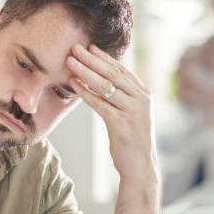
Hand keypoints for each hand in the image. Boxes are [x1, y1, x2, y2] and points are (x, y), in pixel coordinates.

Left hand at [66, 44, 158, 184]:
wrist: (140, 167)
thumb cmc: (132, 141)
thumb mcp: (131, 114)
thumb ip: (122, 98)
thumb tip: (102, 82)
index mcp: (144, 95)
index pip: (122, 70)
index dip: (105, 58)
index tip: (90, 46)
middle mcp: (141, 100)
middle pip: (113, 74)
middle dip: (92, 59)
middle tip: (75, 47)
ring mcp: (132, 111)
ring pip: (105, 86)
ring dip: (85, 72)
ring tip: (70, 61)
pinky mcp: (121, 124)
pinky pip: (99, 103)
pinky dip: (85, 92)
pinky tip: (72, 84)